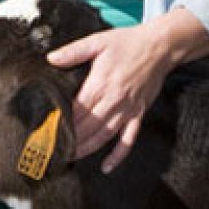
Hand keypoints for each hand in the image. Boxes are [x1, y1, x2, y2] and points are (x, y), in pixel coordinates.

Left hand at [46, 9, 208, 172]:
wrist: (160, 46)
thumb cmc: (128, 42)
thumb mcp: (97, 41)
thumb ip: (73, 51)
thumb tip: (51, 58)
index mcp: (100, 83)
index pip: (76, 109)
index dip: (61, 121)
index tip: (48, 131)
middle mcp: (113, 100)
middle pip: (88, 126)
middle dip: (70, 139)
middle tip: (54, 149)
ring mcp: (128, 110)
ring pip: (104, 136)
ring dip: (87, 149)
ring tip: (71, 157)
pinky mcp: (139, 114)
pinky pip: (129, 139)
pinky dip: (118, 155)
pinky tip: (107, 167)